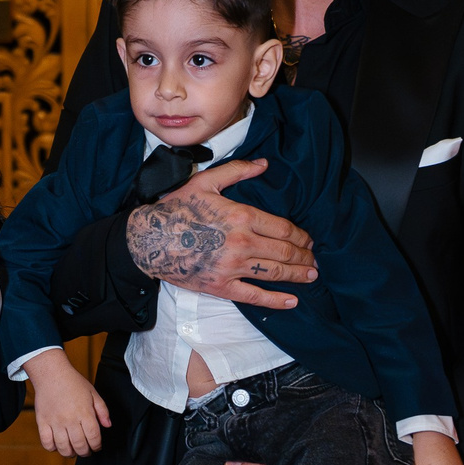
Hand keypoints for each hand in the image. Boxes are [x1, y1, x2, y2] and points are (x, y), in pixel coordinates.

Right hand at [25, 352, 108, 456]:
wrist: (51, 374)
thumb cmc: (73, 382)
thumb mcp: (93, 393)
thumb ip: (103, 410)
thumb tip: (107, 425)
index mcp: (85, 412)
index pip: (94, 437)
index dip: (97, 446)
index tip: (96, 447)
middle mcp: (70, 419)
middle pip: (80, 446)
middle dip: (85, 452)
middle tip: (86, 451)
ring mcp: (55, 422)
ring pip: (63, 448)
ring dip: (70, 453)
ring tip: (73, 451)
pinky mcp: (42, 422)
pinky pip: (46, 442)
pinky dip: (52, 448)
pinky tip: (57, 445)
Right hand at [125, 160, 317, 310]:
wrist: (150, 239)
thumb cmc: (177, 209)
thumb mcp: (206, 182)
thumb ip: (238, 171)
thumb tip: (264, 164)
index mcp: (242, 216)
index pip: (284, 228)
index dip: (301, 236)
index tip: (308, 240)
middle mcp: (242, 243)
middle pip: (285, 252)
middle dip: (304, 256)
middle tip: (313, 259)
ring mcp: (233, 267)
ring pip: (275, 273)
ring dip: (298, 274)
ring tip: (311, 275)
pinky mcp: (221, 286)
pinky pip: (255, 296)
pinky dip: (277, 300)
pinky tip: (293, 301)